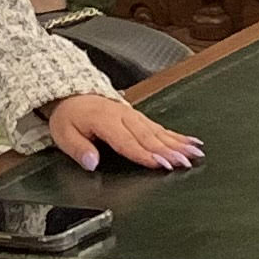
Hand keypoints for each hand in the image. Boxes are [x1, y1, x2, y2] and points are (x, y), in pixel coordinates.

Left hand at [44, 92, 202, 171]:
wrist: (73, 95)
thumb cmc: (70, 116)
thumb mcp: (63, 133)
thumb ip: (78, 149)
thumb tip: (91, 162)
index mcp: (104, 120)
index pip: (128, 141)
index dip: (145, 154)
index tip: (161, 163)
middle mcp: (123, 116)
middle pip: (149, 136)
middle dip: (169, 150)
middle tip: (185, 161)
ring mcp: (133, 115)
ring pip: (159, 131)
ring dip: (178, 143)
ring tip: (195, 152)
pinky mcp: (139, 117)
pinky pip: (160, 127)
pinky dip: (177, 135)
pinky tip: (191, 142)